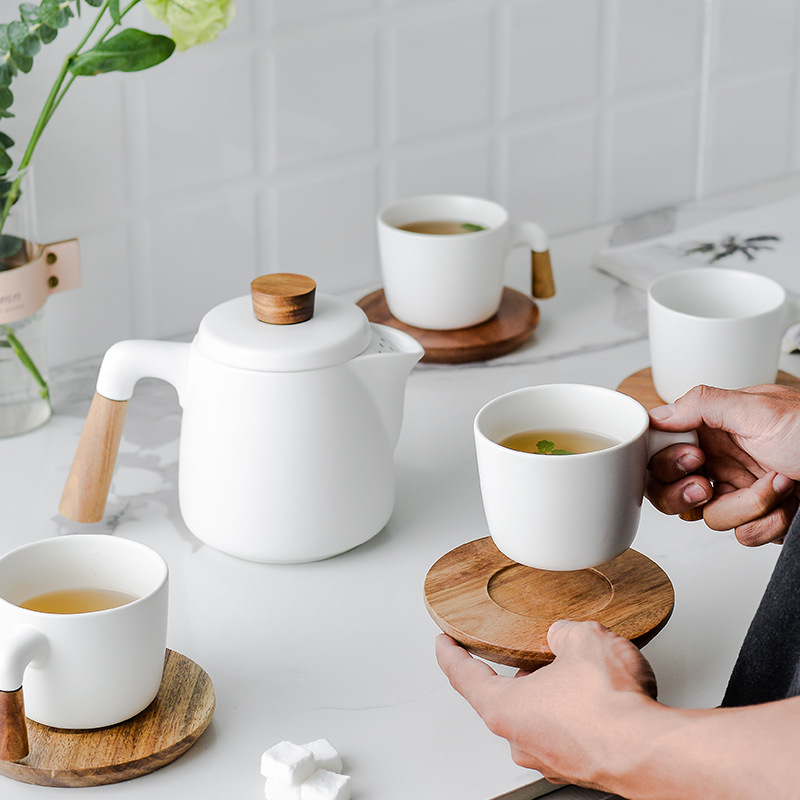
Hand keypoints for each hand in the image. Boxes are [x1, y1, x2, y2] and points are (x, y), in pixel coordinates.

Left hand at [435, 621, 657, 788]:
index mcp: (505, 708)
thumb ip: (563, 632)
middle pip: (504, 697)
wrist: (651, 752)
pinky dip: (574, 713)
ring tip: (576, 672)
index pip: (463, 676)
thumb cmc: (610, 707)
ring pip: (538, 716)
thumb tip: (563, 635)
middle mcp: (521, 739)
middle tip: (532, 650)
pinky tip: (596, 698)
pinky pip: (565, 732)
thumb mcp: (582, 639)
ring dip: (551, 694)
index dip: (450, 654)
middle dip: (519, 672)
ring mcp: (549, 757)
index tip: (443, 644)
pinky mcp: (578, 766)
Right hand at [647, 384, 799, 544]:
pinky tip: (788, 503)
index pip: (661, 448)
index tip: (690, 460)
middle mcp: (722, 458)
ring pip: (706, 516)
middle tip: (708, 483)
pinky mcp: (761, 518)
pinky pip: (741, 534)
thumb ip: (702, 404)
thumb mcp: (760, 408)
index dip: (665, 462)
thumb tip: (657, 414)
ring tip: (777, 484)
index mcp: (715, 427)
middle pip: (669, 488)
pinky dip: (767, 522)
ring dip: (745, 505)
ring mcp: (740, 490)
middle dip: (686, 492)